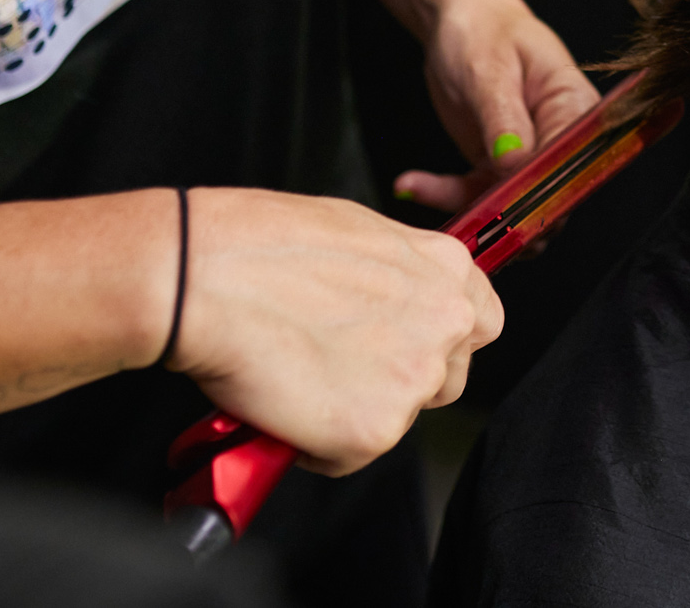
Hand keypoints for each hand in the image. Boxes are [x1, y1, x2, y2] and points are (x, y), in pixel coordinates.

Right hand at [170, 187, 504, 474]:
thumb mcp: (357, 233)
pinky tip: (285, 405)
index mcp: (446, 268)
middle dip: (401, 382)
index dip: (442, 342)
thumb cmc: (262, 244)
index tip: (410, 348)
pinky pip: (348, 456)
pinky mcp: (375, 430)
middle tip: (344, 371)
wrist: (208, 276)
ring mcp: (414, 379)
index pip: (481, 322)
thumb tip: (385, 301)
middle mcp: (446, 322)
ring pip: (397, 417)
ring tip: (302, 378)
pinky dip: (316, 445)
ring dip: (356, 410)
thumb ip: (394, 274)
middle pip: (446, 378)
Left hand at [395, 0, 598, 210]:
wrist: (462, 22)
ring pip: (511, 207)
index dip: (546, 192)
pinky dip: (444, 195)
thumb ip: (504, 120)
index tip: (506, 203)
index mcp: (575, 108)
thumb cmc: (484, 31)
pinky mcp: (499, 166)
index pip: (574, 163)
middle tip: (461, 213)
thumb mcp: (490, 71)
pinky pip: (478, 195)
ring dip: (466, 208)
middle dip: (507, 214)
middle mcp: (560, 139)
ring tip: (418, 186)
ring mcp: (530, 157)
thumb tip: (516, 165)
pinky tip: (411, 182)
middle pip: (551, 196)